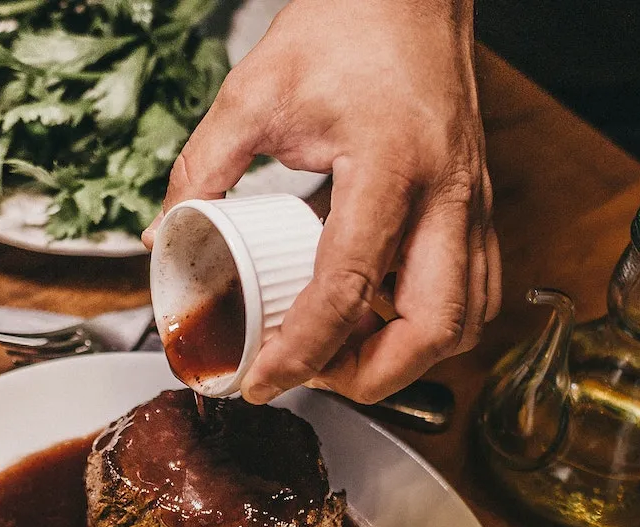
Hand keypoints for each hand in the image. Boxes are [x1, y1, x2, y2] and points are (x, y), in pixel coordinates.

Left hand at [151, 0, 498, 404]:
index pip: (347, 287)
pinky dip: (430, 323)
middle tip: (316, 377)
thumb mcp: (254, 93)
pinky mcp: (476, 204)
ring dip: (409, 356)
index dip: (302, 351)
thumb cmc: (346, 25)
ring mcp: (470, 200)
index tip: (263, 380)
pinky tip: (380, 314)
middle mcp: (445, 191)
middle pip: (434, 328)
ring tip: (345, 351)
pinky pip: (475, 289)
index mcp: (388, 165)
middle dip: (374, 376)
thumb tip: (163, 235)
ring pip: (466, 319)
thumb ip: (202, 168)